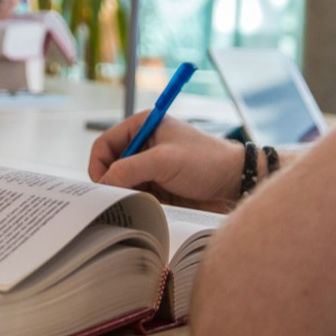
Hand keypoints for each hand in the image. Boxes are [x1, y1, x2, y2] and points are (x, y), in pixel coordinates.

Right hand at [88, 111, 244, 211]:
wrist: (236, 184)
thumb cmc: (206, 162)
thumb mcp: (164, 161)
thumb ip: (129, 169)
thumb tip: (103, 183)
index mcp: (142, 127)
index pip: (103, 145)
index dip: (99, 165)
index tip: (103, 186)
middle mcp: (143, 146)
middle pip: (111, 167)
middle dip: (112, 183)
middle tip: (119, 199)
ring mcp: (151, 168)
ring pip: (123, 184)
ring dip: (127, 195)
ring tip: (139, 204)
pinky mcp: (159, 188)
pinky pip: (137, 197)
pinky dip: (138, 204)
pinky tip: (149, 209)